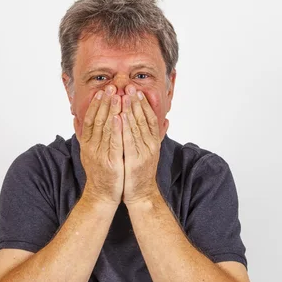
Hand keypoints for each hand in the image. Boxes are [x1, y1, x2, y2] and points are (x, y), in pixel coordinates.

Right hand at [80, 84, 123, 205]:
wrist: (102, 196)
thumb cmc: (100, 173)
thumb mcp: (89, 153)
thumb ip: (84, 136)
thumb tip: (75, 120)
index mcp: (87, 144)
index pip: (90, 119)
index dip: (96, 104)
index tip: (102, 91)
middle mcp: (91, 147)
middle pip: (97, 120)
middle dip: (105, 102)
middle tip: (111, 87)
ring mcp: (100, 154)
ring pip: (105, 128)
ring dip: (111, 110)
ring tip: (118, 96)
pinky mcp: (111, 162)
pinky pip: (114, 142)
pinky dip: (116, 129)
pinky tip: (120, 117)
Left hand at [120, 85, 160, 204]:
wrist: (141, 195)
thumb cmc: (140, 173)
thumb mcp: (148, 152)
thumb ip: (151, 137)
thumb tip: (162, 121)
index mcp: (153, 142)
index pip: (149, 118)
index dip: (143, 103)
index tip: (136, 90)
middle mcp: (150, 145)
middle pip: (143, 119)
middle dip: (136, 102)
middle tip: (129, 86)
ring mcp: (143, 153)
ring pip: (136, 127)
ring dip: (130, 110)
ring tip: (123, 96)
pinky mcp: (134, 161)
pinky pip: (128, 142)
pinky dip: (123, 128)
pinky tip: (118, 117)